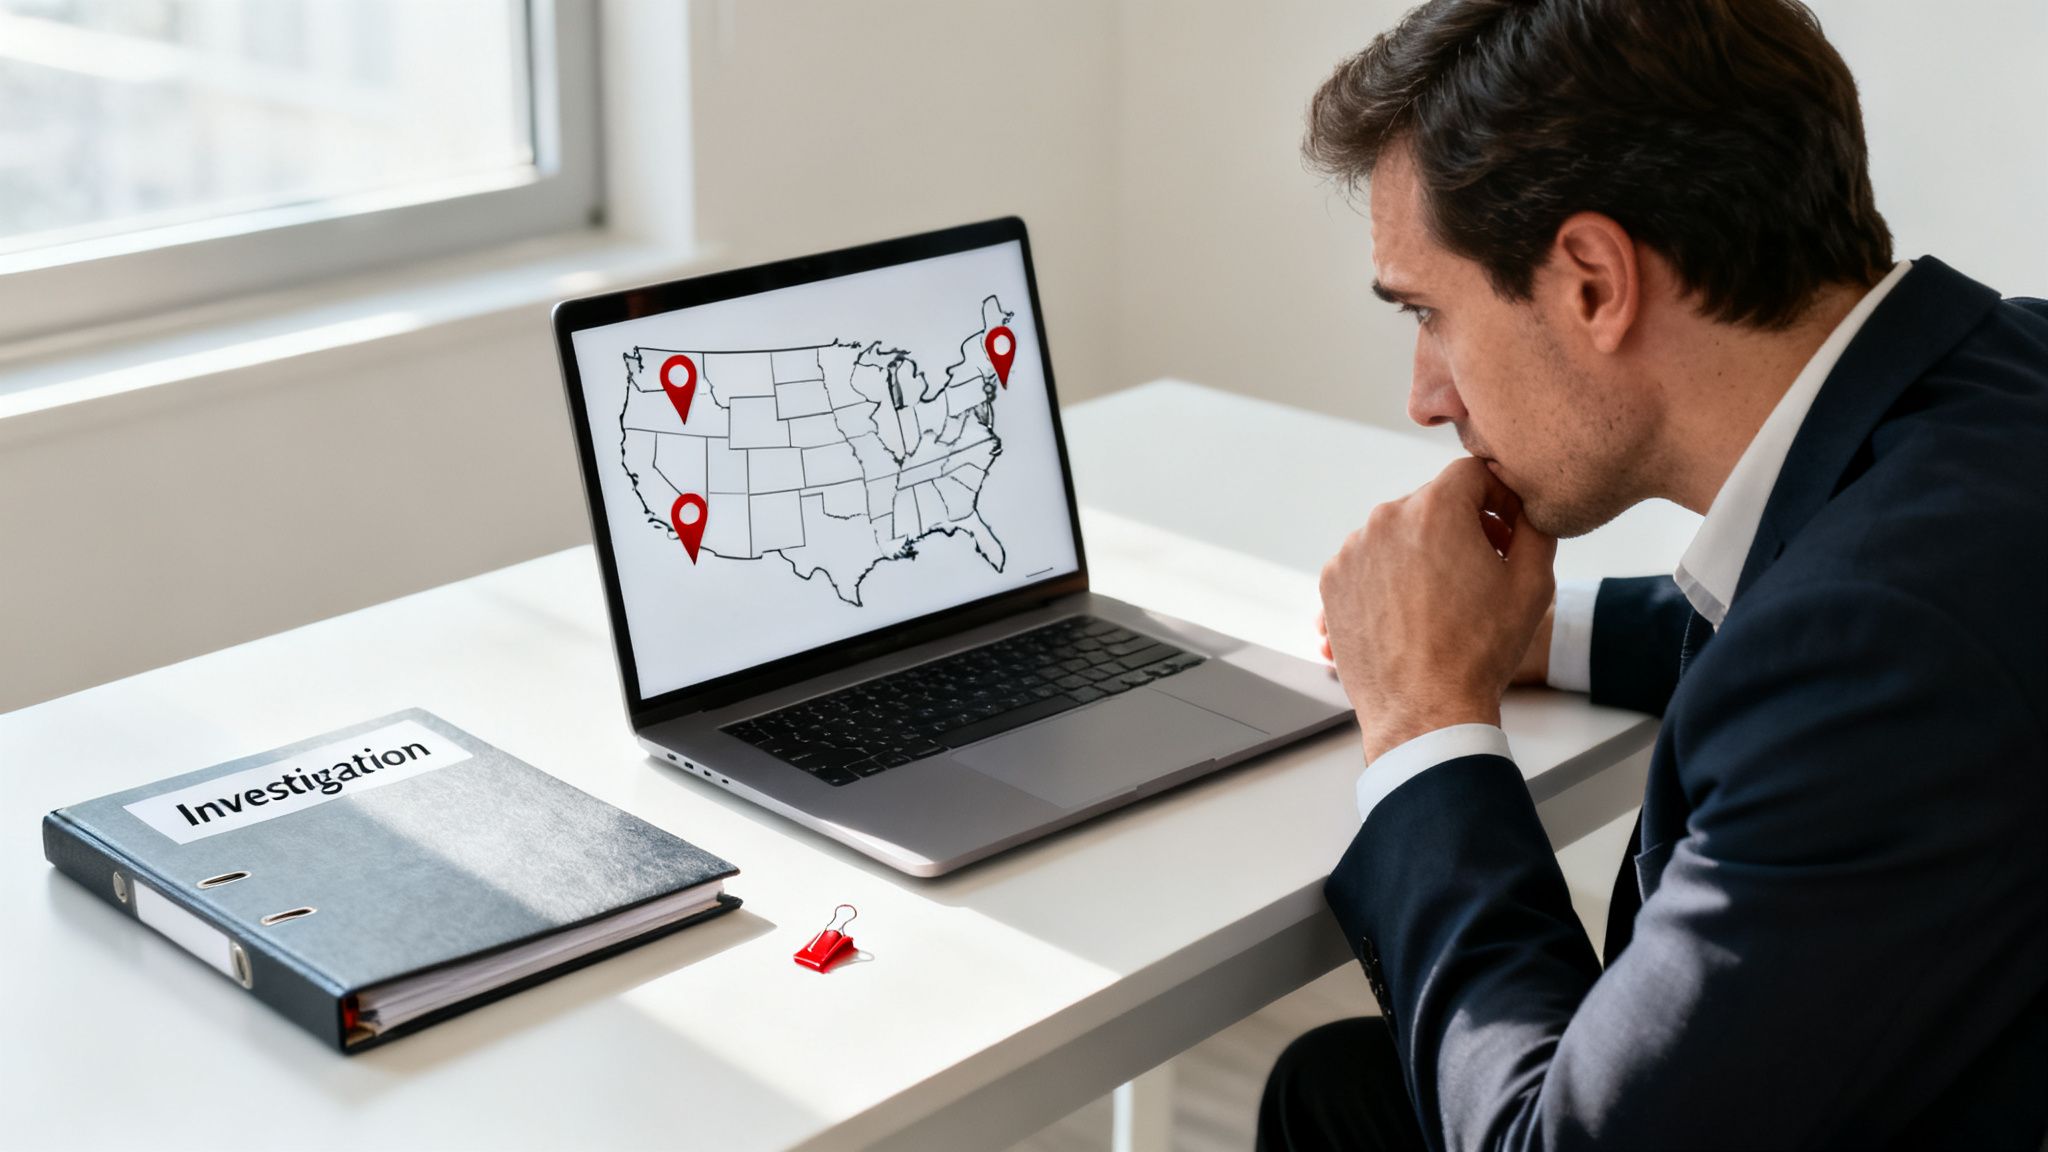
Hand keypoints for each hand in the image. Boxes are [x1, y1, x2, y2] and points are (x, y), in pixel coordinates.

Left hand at [1318, 457, 1556, 761]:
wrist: (1424, 710)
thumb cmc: (1479, 651)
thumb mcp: (1534, 582)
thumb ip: (1536, 526)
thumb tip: (1527, 507)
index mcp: (1435, 509)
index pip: (1471, 474)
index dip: (1497, 498)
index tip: (1505, 531)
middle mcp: (1385, 521)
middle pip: (1432, 503)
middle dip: (1460, 526)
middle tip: (1480, 568)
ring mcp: (1352, 552)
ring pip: (1398, 533)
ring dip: (1422, 552)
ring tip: (1443, 597)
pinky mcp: (1332, 582)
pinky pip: (1369, 562)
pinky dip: (1390, 576)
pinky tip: (1411, 611)